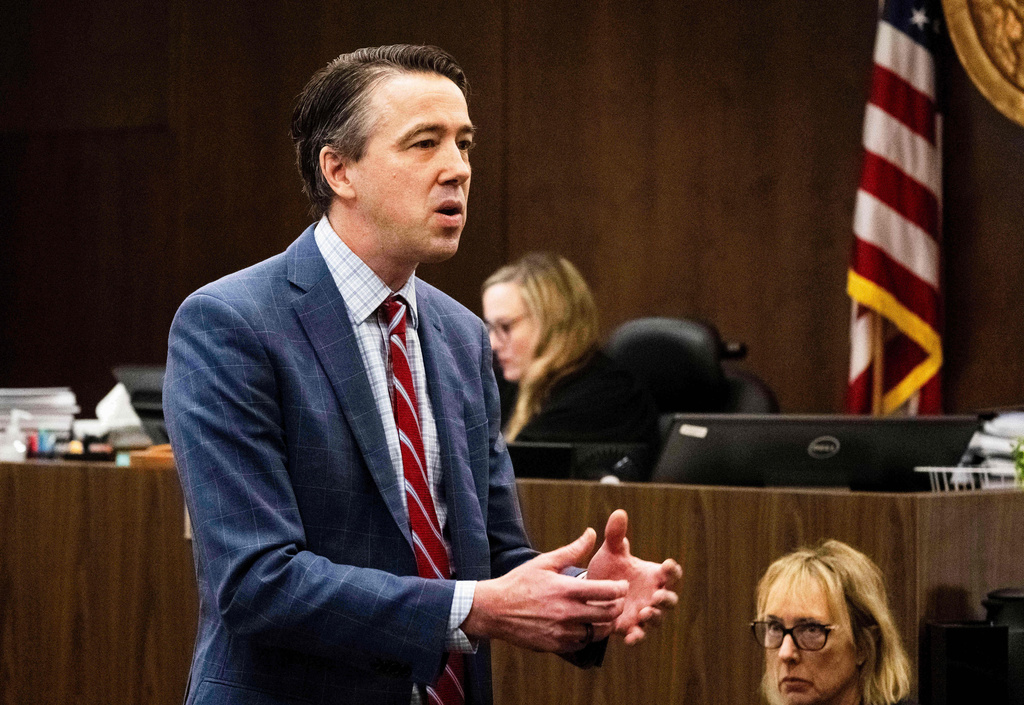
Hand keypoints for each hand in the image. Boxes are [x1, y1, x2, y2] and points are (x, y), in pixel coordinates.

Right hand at [462, 527, 627, 652]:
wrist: (494, 610)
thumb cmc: (519, 583)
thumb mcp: (544, 562)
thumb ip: (572, 550)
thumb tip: (591, 534)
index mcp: (566, 590)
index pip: (607, 592)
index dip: (620, 589)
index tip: (622, 586)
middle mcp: (566, 613)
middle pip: (608, 614)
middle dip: (618, 607)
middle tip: (617, 601)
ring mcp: (561, 632)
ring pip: (598, 633)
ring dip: (605, 623)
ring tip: (603, 614)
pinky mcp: (556, 646)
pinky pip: (582, 644)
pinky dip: (588, 635)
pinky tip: (584, 625)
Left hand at [585, 509, 681, 644]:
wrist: (592, 592)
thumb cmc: (609, 569)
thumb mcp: (611, 551)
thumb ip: (616, 535)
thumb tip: (618, 512)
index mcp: (653, 575)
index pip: (671, 574)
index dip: (673, 570)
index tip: (668, 564)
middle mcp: (652, 595)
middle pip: (670, 599)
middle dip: (667, 598)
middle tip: (657, 595)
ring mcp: (643, 612)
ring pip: (657, 619)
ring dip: (655, 617)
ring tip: (646, 612)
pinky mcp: (629, 627)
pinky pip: (638, 635)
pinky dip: (636, 637)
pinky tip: (630, 637)